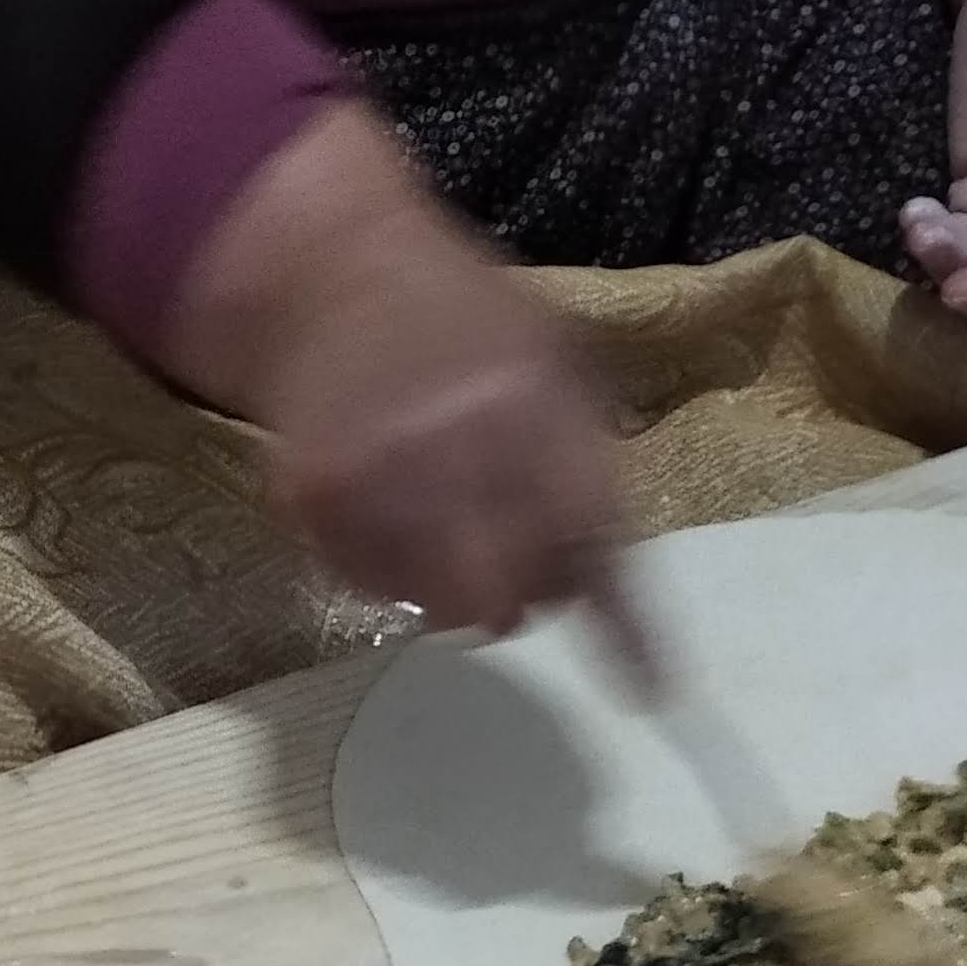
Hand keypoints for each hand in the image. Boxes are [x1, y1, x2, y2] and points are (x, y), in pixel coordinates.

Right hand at [162, 103, 661, 689]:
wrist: (328, 272)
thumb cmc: (459, 321)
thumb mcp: (549, 357)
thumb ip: (585, 460)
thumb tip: (605, 583)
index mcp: (532, 402)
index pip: (593, 537)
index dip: (626, 625)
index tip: (653, 693)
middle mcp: (456, 444)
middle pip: (508, 600)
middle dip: (521, 596)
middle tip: (511, 559)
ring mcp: (376, 477)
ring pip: (439, 609)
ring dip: (452, 586)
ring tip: (439, 517)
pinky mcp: (313, 501)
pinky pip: (373, 588)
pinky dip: (389, 567)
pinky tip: (386, 504)